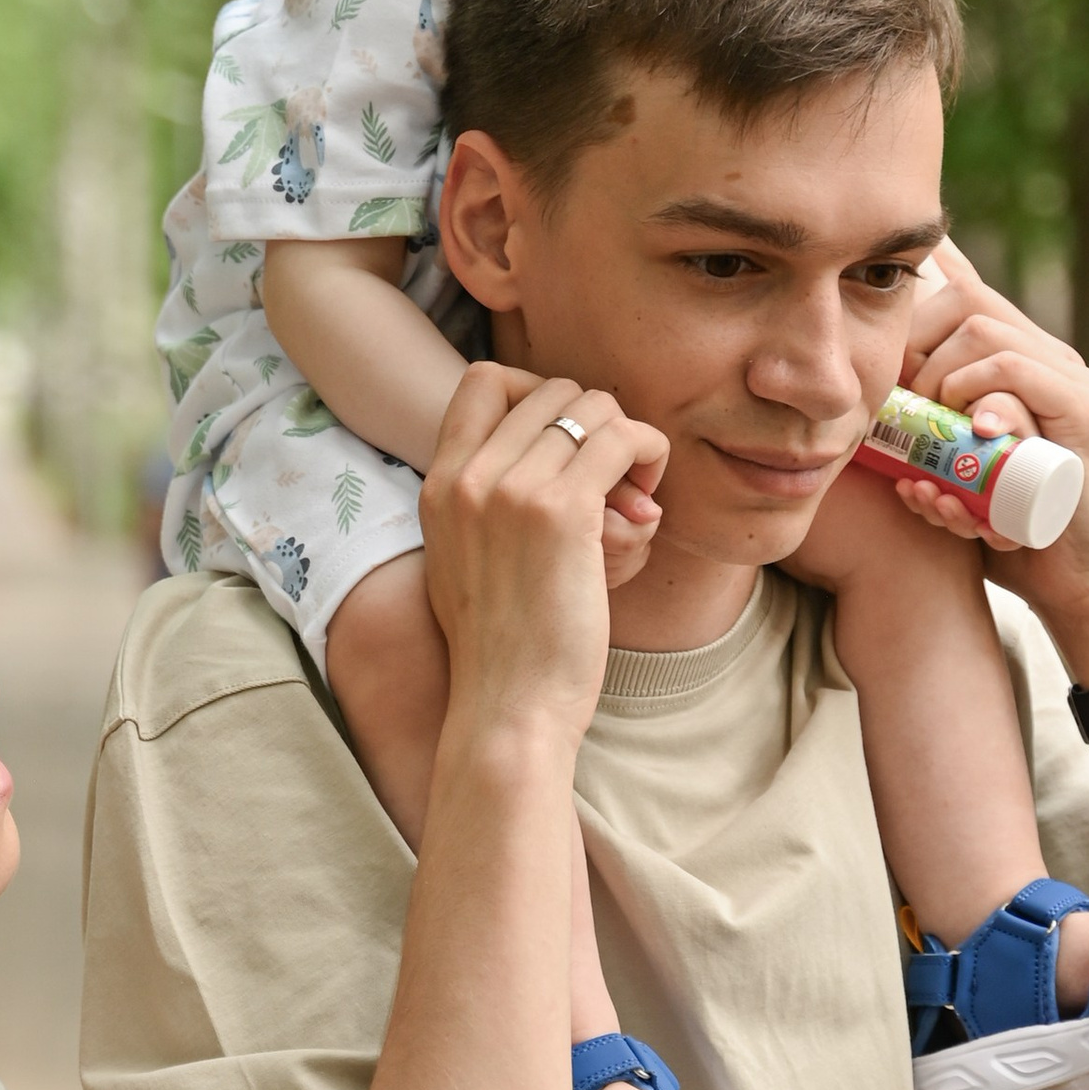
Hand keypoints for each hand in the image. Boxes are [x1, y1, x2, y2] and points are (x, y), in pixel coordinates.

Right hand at [418, 364, 670, 751]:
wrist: (507, 708)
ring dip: (628, 438)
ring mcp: (512, 489)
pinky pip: (622, 438)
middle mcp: (469, 476)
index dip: (537, 393)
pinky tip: (647, 498)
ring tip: (635, 490)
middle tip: (616, 474)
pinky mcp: (562, 512)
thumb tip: (580, 462)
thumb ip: (495, 505)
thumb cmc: (504, 648)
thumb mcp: (468, 563)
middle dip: (595, 419)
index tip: (566, 442)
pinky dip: (648, 453)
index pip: (483, 381)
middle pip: (550, 388)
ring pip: (593, 406)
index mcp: (440, 484)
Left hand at [896, 241, 1088, 678]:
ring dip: (941, 377)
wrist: (1073, 589)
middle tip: (903, 402)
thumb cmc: (1006, 536)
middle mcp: (1049, 360)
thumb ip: (925, 437)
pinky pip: (1018, 372)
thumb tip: (869, 404)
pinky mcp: (1085, 414)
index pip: (967, 291)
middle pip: (964, 301)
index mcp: (1018, 365)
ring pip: (985, 331)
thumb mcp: (951, 475)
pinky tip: (972, 433)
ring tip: (936, 429)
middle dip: (915, 344)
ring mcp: (1072, 382)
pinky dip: (980, 393)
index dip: (920, 280)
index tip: (872, 312)